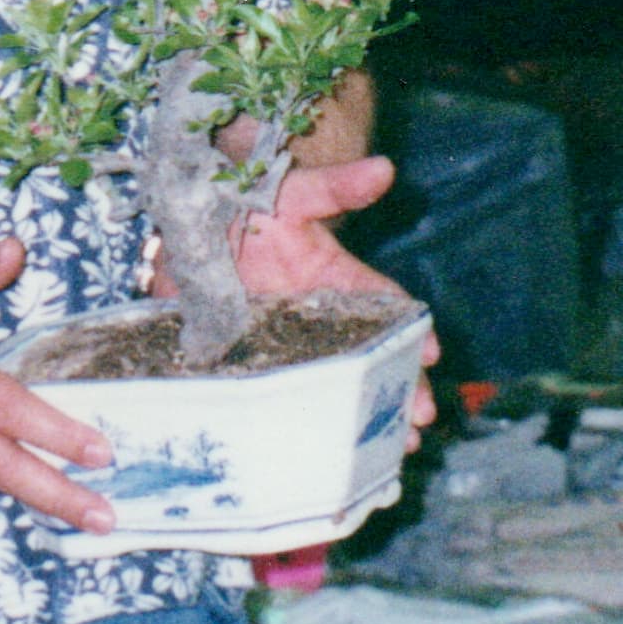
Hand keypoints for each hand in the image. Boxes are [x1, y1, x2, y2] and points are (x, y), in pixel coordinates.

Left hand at [233, 156, 437, 441]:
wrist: (192, 221)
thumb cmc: (250, 202)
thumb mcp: (292, 193)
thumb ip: (335, 186)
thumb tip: (385, 168)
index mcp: (337, 278)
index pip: (385, 306)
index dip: (411, 331)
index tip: (430, 353)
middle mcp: (321, 315)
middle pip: (371, 358)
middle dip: (400, 389)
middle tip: (419, 420)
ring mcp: (290, 341)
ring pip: (336, 384)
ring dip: (364, 415)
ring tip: (395, 450)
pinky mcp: (255, 359)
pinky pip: (286, 395)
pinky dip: (306, 423)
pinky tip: (324, 455)